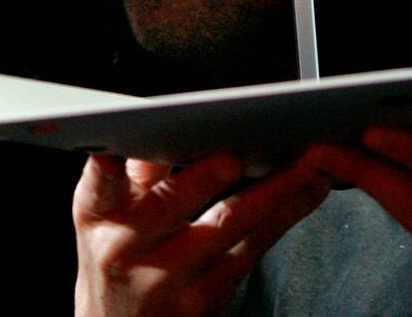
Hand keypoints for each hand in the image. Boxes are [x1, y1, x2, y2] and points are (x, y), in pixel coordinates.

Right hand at [73, 153, 329, 316]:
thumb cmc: (120, 258)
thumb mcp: (110, 215)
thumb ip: (139, 166)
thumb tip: (173, 115)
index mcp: (100, 215)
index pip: (99, 187)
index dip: (106, 169)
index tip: (114, 151)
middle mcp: (129, 247)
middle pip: (169, 206)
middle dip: (202, 179)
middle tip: (233, 156)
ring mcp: (170, 277)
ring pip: (228, 224)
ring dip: (273, 189)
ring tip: (306, 161)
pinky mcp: (209, 296)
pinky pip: (256, 246)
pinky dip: (288, 211)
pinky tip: (312, 186)